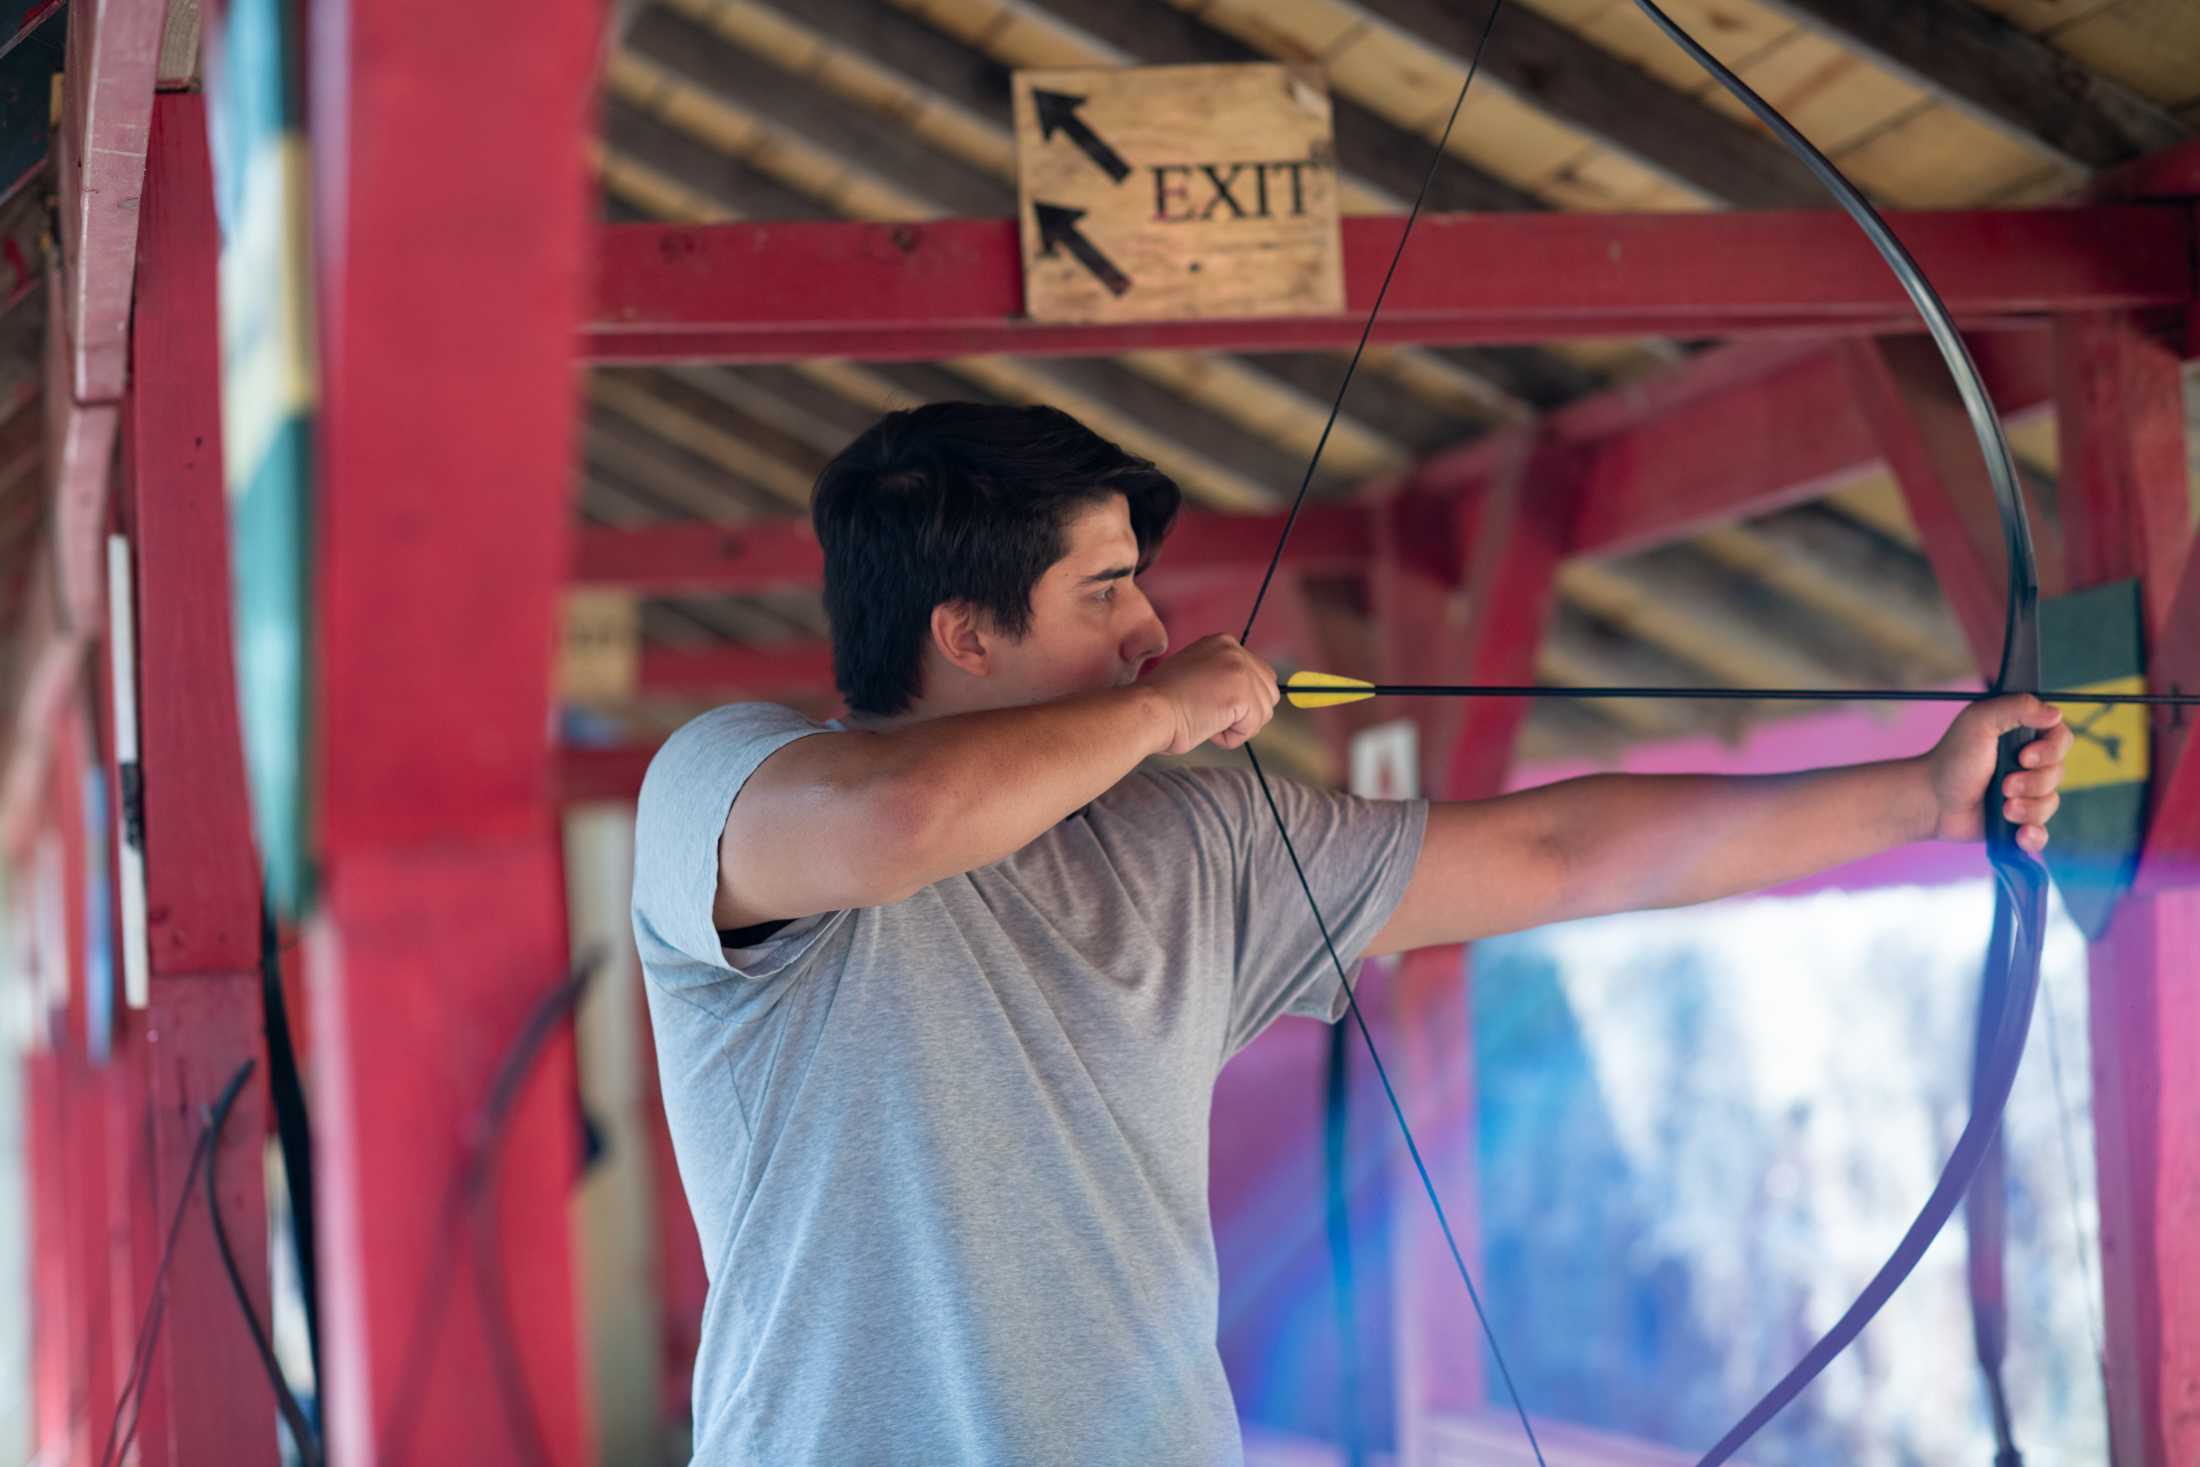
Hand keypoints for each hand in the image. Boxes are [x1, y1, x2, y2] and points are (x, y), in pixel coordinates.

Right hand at [1143, 634, 1279, 754]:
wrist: (1146, 711)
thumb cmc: (1160, 704)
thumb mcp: (1197, 677)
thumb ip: (1223, 679)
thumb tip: (1248, 701)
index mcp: (1223, 642)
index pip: (1258, 675)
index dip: (1240, 700)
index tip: (1208, 703)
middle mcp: (1234, 649)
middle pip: (1268, 692)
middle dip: (1245, 713)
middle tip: (1209, 714)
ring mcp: (1239, 669)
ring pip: (1263, 712)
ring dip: (1236, 726)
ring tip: (1205, 719)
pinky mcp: (1241, 693)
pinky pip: (1252, 727)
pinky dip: (1231, 737)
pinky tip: (1207, 726)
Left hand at [1922, 694, 2072, 854]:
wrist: (1931, 799)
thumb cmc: (1953, 757)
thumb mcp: (1979, 721)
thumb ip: (2016, 707)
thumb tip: (2056, 713)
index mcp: (2025, 738)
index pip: (2062, 739)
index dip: (2050, 751)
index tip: (2023, 757)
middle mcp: (2031, 766)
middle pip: (2058, 773)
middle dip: (2032, 782)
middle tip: (2003, 785)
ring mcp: (2026, 795)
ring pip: (2050, 804)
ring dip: (2027, 808)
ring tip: (2002, 808)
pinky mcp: (2018, 822)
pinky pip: (2041, 835)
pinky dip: (2033, 837)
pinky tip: (2019, 833)